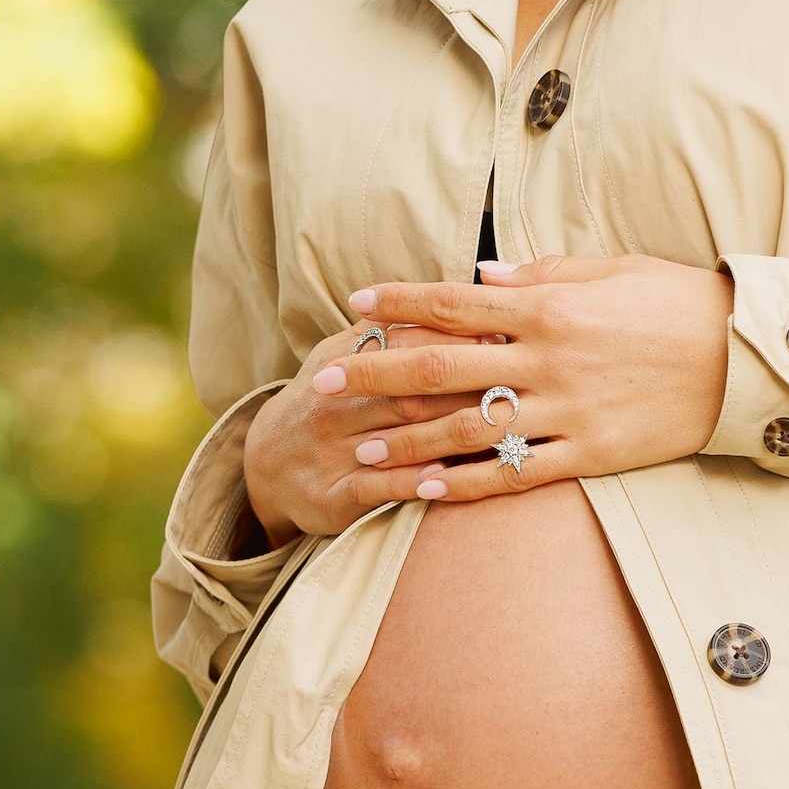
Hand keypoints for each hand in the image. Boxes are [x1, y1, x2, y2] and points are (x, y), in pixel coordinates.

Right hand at [242, 316, 509, 540]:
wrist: (266, 463)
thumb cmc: (332, 399)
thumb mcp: (347, 352)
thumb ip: (397, 326)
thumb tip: (465, 294)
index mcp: (343, 356)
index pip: (408, 339)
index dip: (460, 338)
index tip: (508, 336)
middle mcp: (335, 399)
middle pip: (414, 388)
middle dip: (471, 386)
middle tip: (522, 385)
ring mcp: (332, 447)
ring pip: (402, 435)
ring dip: (454, 433)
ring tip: (503, 430)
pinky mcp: (333, 494)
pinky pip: (378, 486)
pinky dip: (414, 481)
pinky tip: (449, 477)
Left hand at [318, 254, 734, 507]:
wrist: (745, 358)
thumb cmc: (680, 303)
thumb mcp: (614, 269)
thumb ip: (545, 275)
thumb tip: (483, 281)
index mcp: (551, 305)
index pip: (455, 303)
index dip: (401, 303)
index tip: (356, 305)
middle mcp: (548, 359)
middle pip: (443, 367)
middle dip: (377, 374)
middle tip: (324, 384)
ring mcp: (568, 411)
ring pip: (469, 430)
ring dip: (408, 441)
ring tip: (359, 451)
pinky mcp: (591, 455)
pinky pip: (517, 474)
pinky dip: (468, 484)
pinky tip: (426, 491)